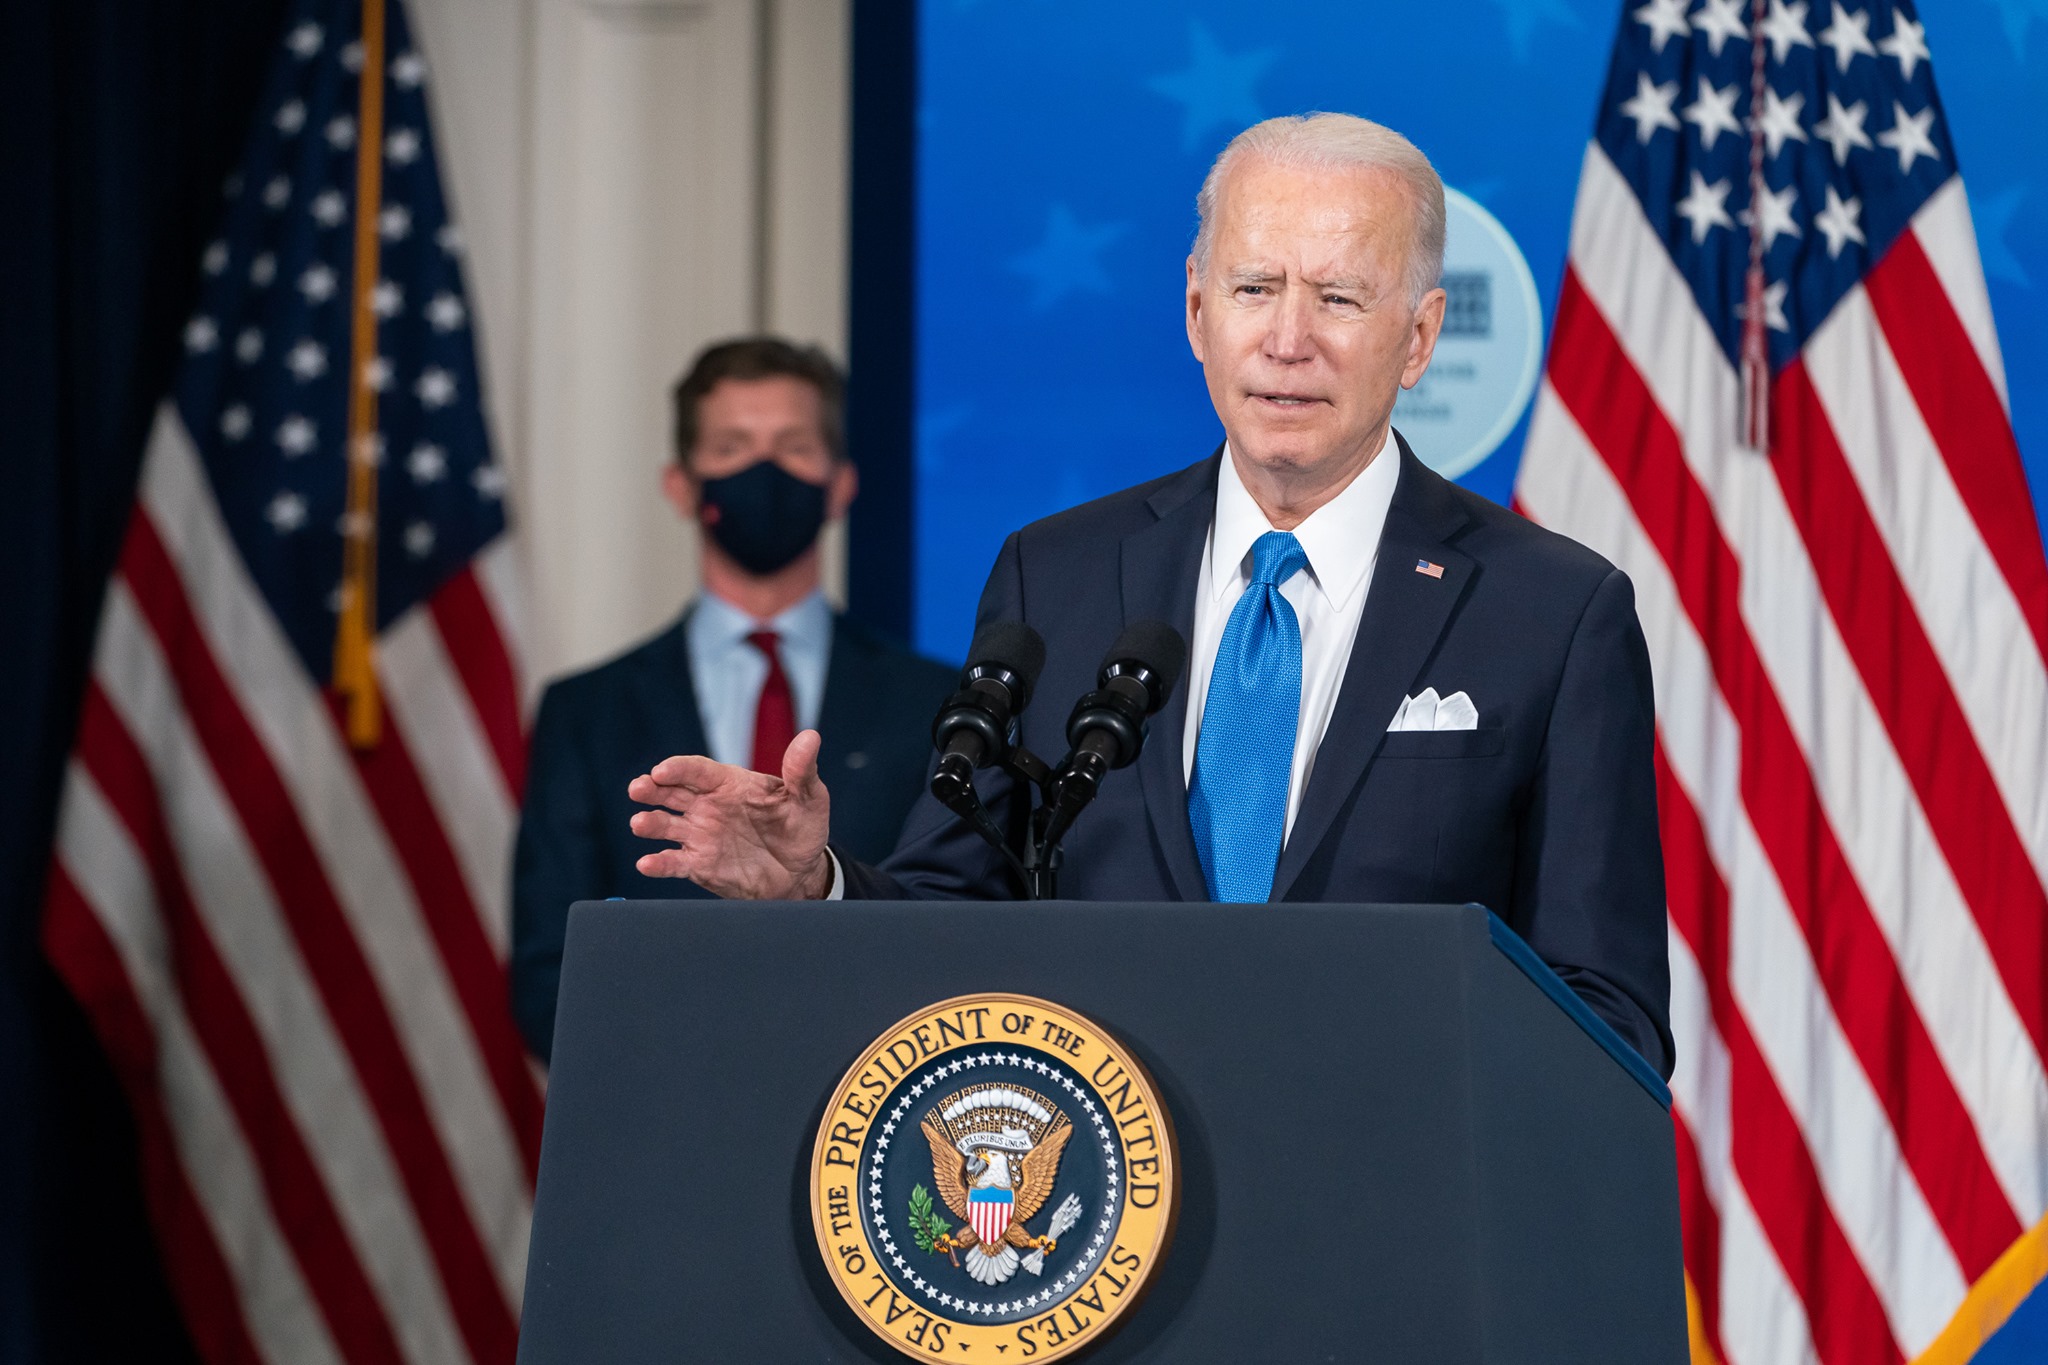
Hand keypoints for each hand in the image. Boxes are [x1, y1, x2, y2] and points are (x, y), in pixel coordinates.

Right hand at [627, 731, 833, 898]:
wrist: (801, 873)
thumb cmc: (803, 828)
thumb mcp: (809, 798)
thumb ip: (802, 771)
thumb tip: (810, 737)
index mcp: (729, 784)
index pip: (698, 770)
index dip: (679, 769)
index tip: (663, 770)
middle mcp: (708, 806)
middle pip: (671, 792)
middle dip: (651, 788)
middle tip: (638, 788)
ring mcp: (700, 835)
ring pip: (665, 825)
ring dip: (649, 823)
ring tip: (639, 824)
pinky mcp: (699, 864)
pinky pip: (674, 862)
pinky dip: (658, 863)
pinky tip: (647, 863)